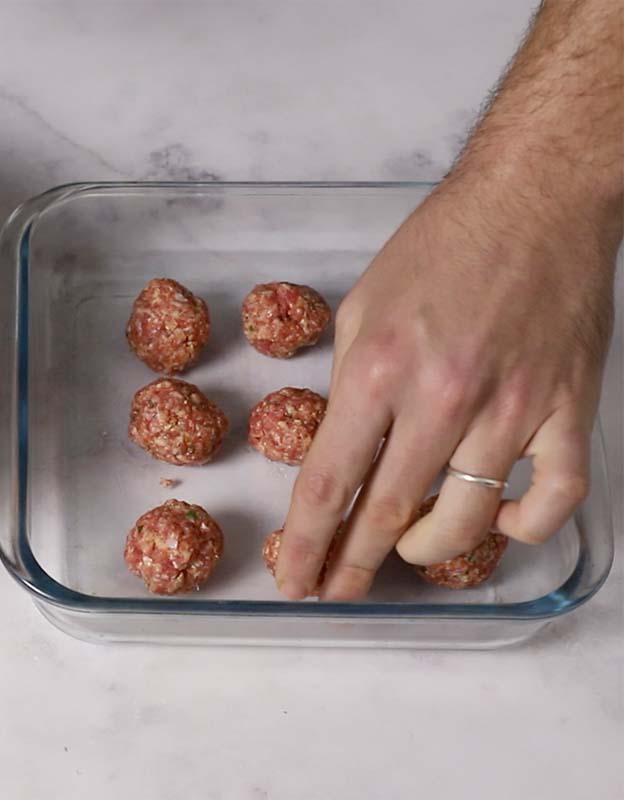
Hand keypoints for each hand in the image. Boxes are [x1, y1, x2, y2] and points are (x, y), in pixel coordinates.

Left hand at [274, 167, 618, 600]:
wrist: (534, 198)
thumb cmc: (440, 247)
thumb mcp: (362, 308)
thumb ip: (349, 385)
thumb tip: (343, 450)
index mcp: (378, 369)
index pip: (330, 482)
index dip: (307, 542)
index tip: (292, 578)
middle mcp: (443, 398)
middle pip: (391, 513)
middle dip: (354, 565)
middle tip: (336, 591)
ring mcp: (513, 408)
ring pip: (469, 519)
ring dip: (429, 549)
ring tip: (408, 550)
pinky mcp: (568, 406)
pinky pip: (553, 496)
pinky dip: (527, 527)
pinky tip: (502, 527)